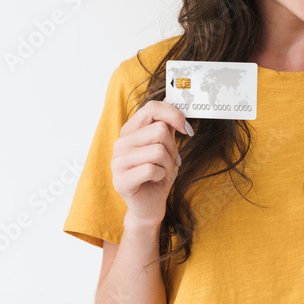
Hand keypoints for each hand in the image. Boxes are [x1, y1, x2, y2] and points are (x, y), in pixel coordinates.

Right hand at [110, 100, 192, 226]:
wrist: (149, 205)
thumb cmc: (158, 174)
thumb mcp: (165, 146)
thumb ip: (166, 124)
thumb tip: (172, 97)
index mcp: (129, 131)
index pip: (151, 108)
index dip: (174, 115)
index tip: (186, 129)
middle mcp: (120, 143)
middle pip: (159, 130)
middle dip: (173, 148)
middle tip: (170, 161)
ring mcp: (117, 162)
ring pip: (158, 151)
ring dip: (168, 164)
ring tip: (163, 172)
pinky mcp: (120, 180)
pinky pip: (152, 169)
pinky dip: (162, 176)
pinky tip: (156, 180)